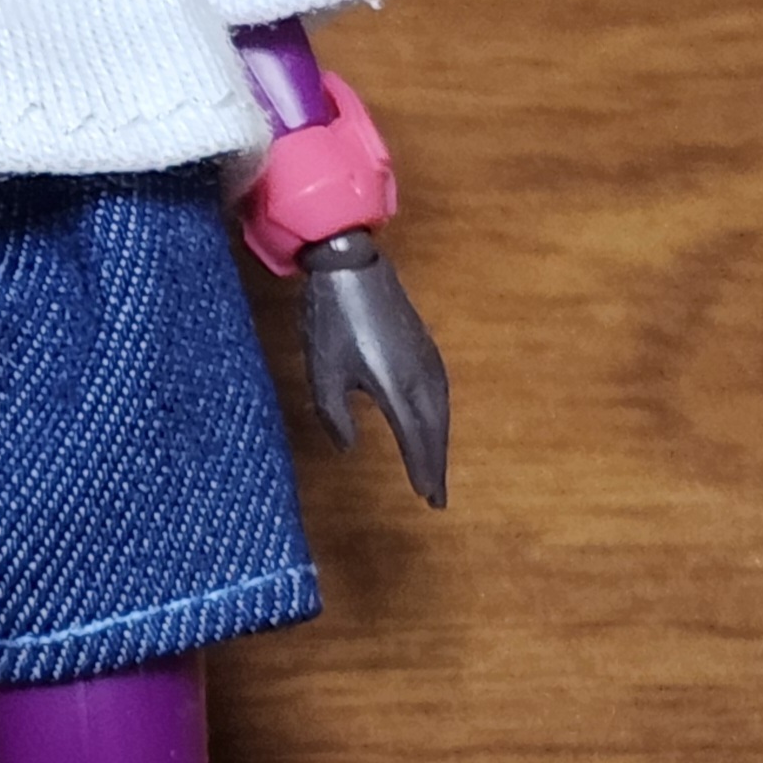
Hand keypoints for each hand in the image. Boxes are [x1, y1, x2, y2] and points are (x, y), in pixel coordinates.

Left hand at [296, 233, 449, 508]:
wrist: (350, 264)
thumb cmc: (331, 318)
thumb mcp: (321, 372)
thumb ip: (335, 416)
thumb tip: (349, 448)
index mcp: (395, 385)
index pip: (415, 438)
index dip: (422, 469)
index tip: (427, 497)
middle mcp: (420, 375)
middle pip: (435, 429)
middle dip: (436, 464)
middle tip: (437, 498)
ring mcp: (427, 358)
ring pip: (441, 410)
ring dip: (440, 442)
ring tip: (435, 469)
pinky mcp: (424, 345)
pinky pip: (440, 391)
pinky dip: (440, 417)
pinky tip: (434, 424)